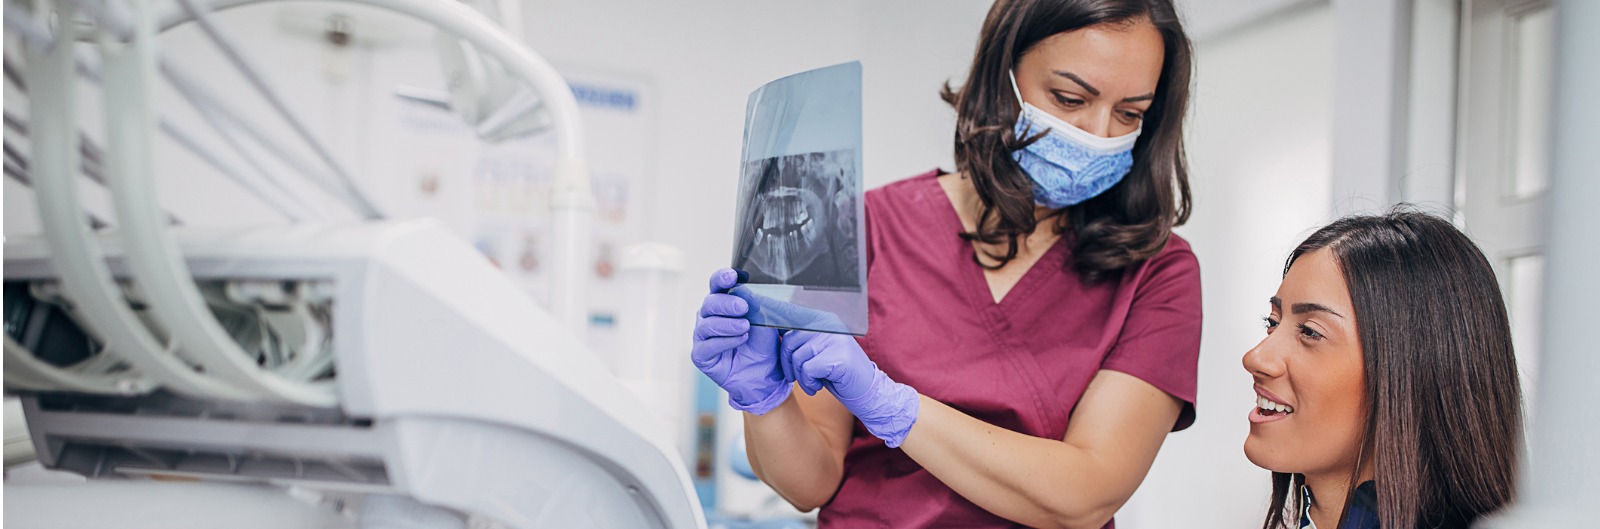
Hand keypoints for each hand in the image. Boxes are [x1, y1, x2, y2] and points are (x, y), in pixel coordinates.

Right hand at [691, 268, 790, 413]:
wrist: (766, 374)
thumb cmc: (763, 344)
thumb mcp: (765, 320)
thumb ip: (756, 304)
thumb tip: (748, 292)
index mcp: (723, 302)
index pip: (717, 285)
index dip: (722, 278)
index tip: (732, 276)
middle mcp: (710, 317)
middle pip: (710, 303)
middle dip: (727, 303)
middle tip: (743, 307)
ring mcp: (703, 336)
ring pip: (707, 324)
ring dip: (727, 324)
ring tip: (745, 328)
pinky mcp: (701, 355)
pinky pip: (707, 345)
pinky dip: (725, 341)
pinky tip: (740, 340)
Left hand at [783, 330, 919, 447]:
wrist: (868, 393)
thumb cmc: (838, 375)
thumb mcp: (817, 353)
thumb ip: (800, 340)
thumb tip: (770, 331)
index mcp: (824, 319)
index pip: (791, 319)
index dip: (777, 334)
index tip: (775, 347)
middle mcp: (831, 325)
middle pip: (789, 340)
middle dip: (787, 363)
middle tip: (796, 377)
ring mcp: (836, 340)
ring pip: (798, 357)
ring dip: (800, 377)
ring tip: (812, 383)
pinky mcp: (839, 357)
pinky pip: (808, 369)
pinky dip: (809, 383)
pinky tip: (818, 387)